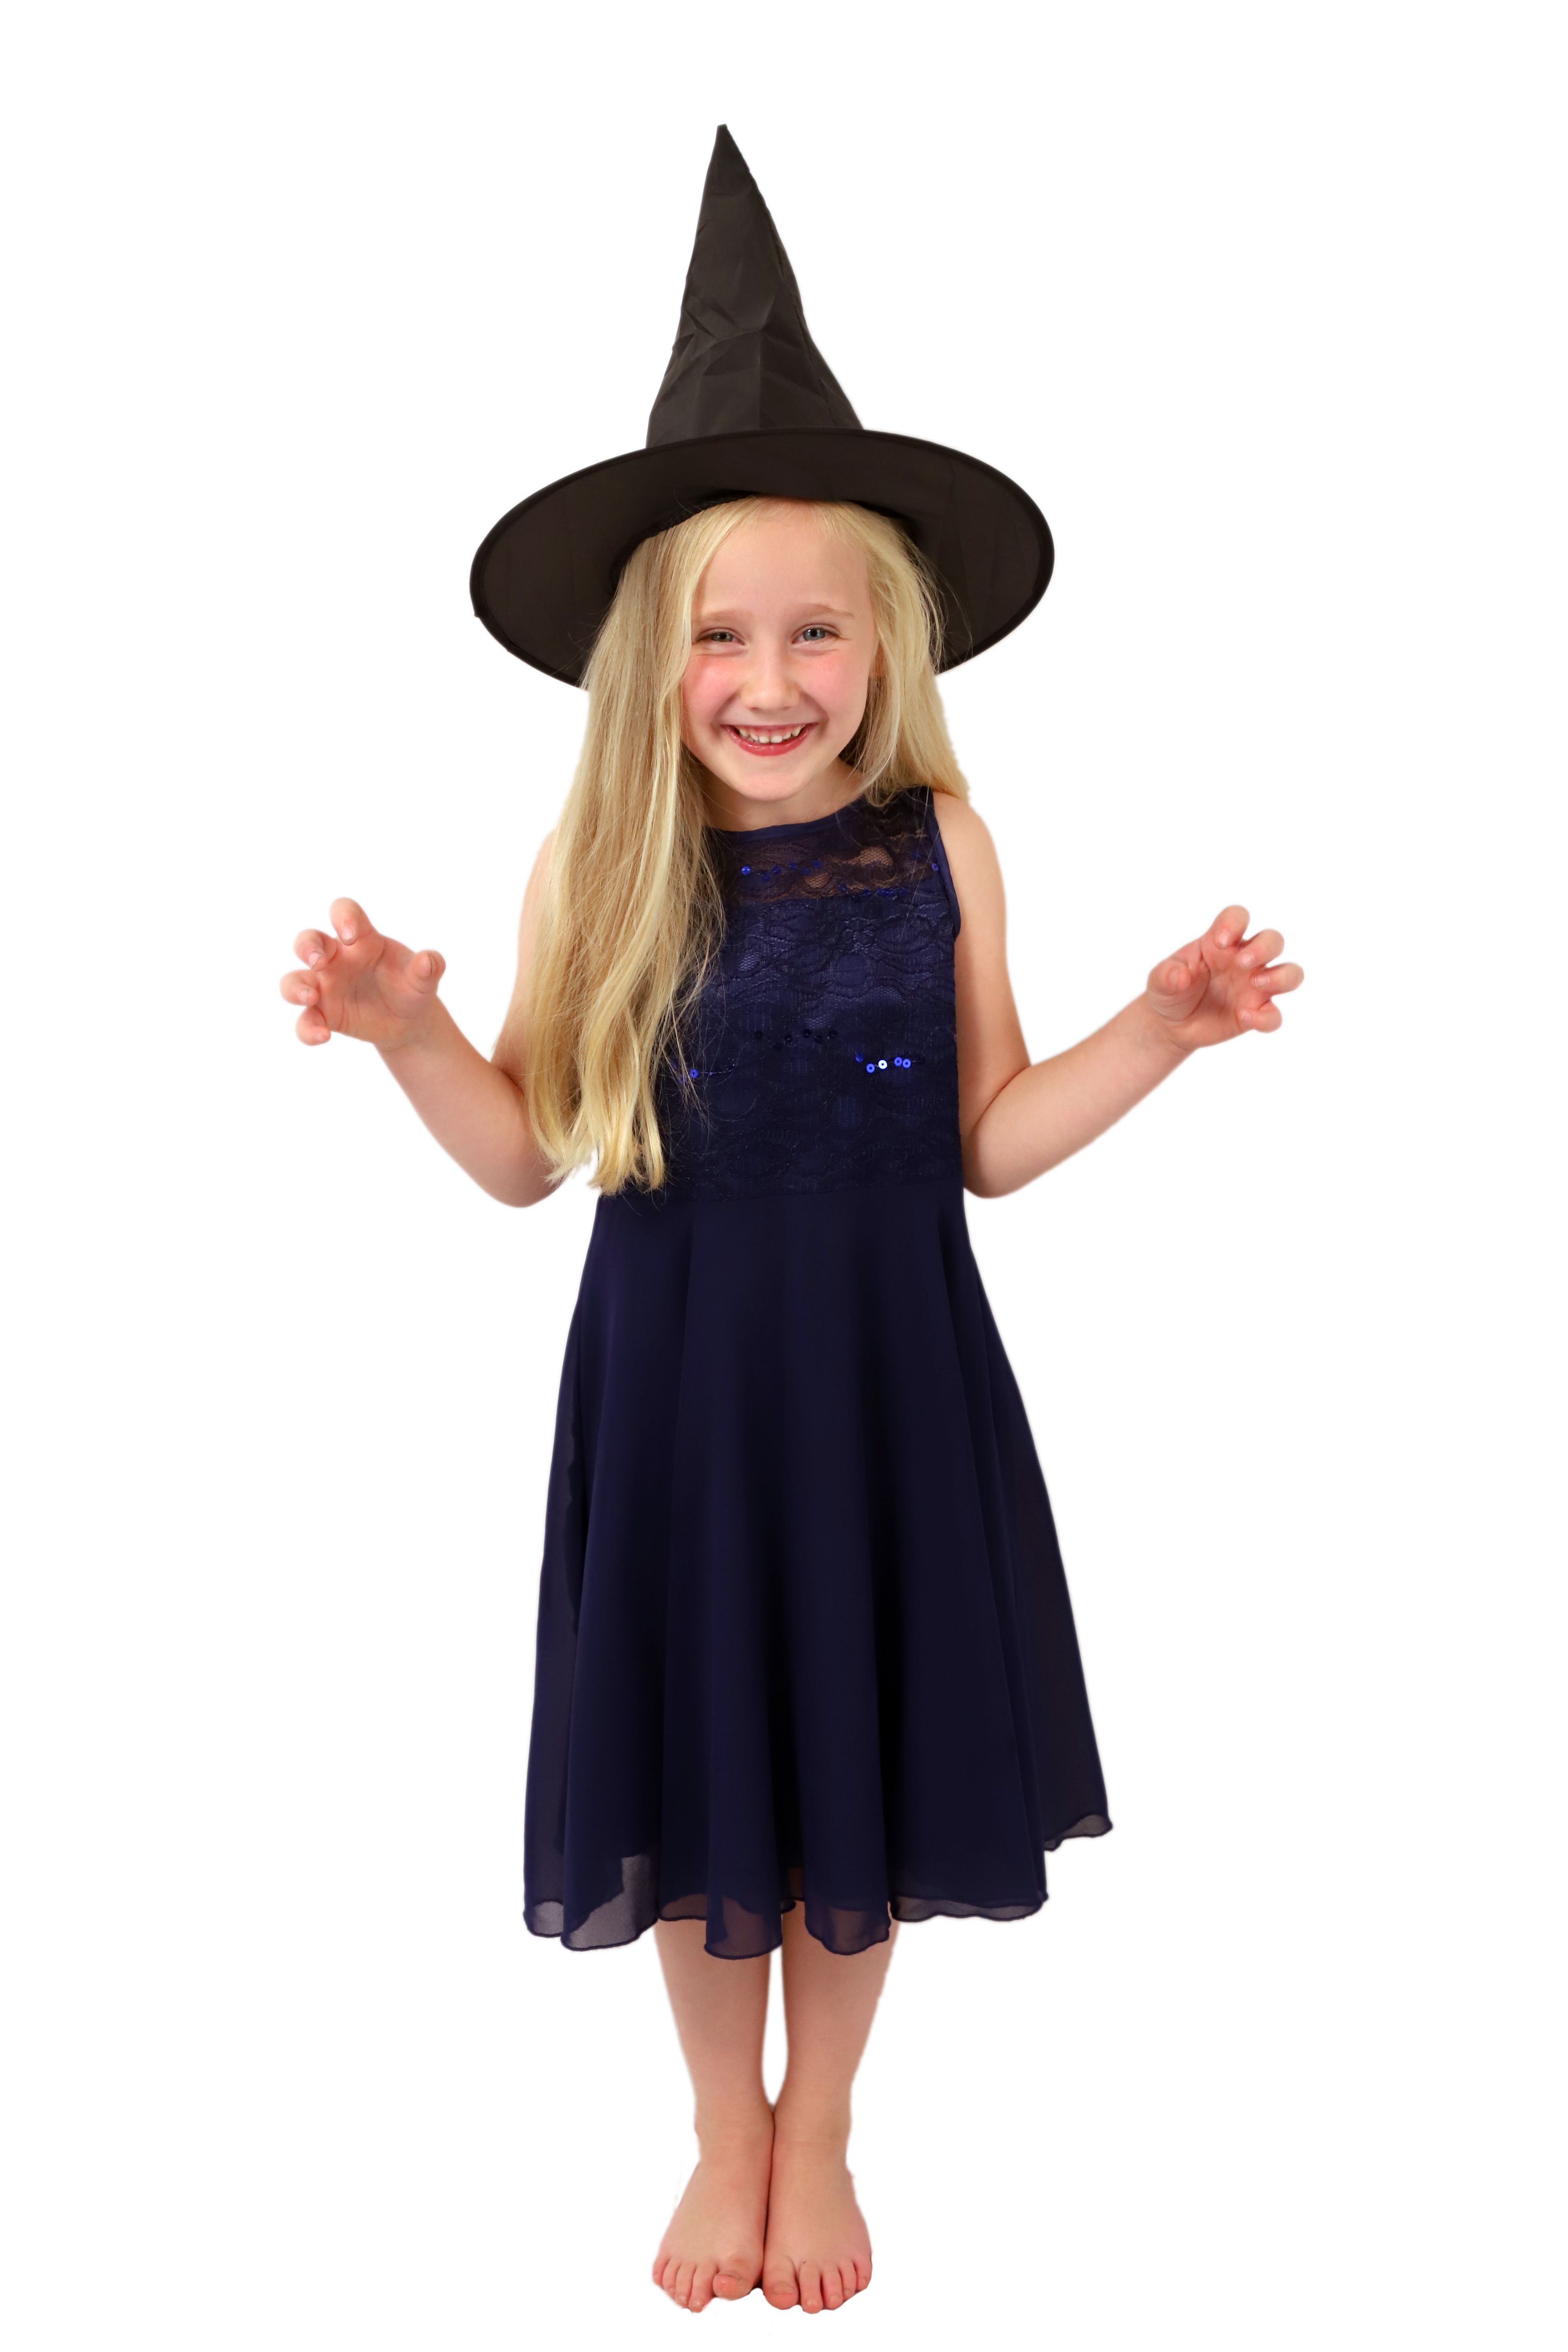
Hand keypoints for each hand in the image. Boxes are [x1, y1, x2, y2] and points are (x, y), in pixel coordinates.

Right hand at [280, 898, 445, 1049]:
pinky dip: (308, 1029)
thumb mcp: (423, 978)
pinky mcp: (323, 1014)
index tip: (350, 935)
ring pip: (293, 980)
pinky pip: (305, 1021)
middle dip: (306, 947)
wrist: (408, 1020)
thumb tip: (429, 961)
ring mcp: (325, 987)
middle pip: (308, 941)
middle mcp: (336, 959)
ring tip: (311, 997)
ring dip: (295, 987)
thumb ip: (429, 967)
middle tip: (317, 961)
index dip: (342, 917)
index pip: (344, 913)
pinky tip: (324, 1036)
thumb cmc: (410, 986)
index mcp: (361, 939)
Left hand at [1145, 905, 1303, 1051]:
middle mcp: (1244, 960)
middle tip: (1242, 963)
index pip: (1238, 917)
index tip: (1219, 942)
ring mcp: (1254, 987)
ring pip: (1291, 973)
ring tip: (1257, 984)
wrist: (1170, 1024)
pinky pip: (1275, 1015)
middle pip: (1274, 940)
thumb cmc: (1170, 991)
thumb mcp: (1158, 981)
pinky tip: (1246, 1018)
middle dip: (1264, 948)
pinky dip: (1267, 1017)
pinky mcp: (1256, 1013)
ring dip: (1282, 976)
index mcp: (1220, 943)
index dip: (1234, 923)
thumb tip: (1181, 977)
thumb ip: (1166, 975)